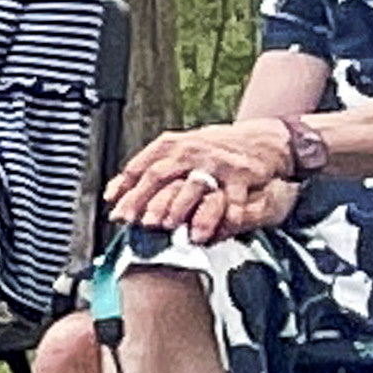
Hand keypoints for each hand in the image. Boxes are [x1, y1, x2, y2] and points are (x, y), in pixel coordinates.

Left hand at [103, 121, 298, 236]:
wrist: (261, 139)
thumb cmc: (213, 151)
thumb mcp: (177, 152)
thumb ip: (144, 171)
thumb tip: (111, 193)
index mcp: (171, 146)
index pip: (141, 168)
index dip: (126, 191)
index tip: (117, 213)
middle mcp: (190, 152)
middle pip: (161, 175)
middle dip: (147, 200)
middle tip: (139, 222)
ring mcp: (216, 163)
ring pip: (193, 186)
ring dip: (178, 207)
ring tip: (169, 226)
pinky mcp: (241, 176)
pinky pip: (229, 199)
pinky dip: (219, 218)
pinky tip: (210, 233)